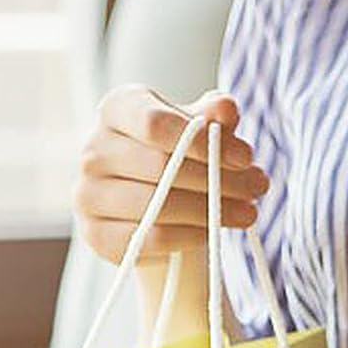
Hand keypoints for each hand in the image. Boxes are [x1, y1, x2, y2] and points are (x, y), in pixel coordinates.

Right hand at [74, 86, 270, 265]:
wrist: (156, 206)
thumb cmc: (182, 157)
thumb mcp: (200, 130)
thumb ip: (212, 117)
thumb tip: (226, 109)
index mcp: (118, 110)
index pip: (155, 124)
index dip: (204, 141)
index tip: (246, 157)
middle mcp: (94, 150)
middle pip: (161, 167)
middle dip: (219, 179)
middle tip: (259, 188)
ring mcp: (88, 194)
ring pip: (158, 206)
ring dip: (212, 212)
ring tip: (249, 213)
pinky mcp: (97, 235)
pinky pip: (150, 238)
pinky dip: (190, 236)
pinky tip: (216, 232)